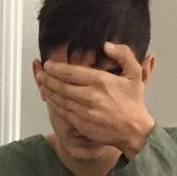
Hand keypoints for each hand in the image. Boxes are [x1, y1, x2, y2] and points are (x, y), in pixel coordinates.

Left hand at [38, 42, 154, 157]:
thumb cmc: (133, 102)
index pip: (72, 73)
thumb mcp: (135, 74)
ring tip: (41, 83)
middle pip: (62, 86)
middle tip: (41, 73)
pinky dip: (54, 104)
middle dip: (48, 78)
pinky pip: (63, 112)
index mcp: (100, 81)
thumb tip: (106, 45)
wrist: (133, 130)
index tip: (48, 64)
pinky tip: (50, 98)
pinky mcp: (81, 124)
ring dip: (48, 91)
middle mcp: (89, 96)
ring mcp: (84, 112)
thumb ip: (123, 54)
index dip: (57, 68)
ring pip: (60, 99)